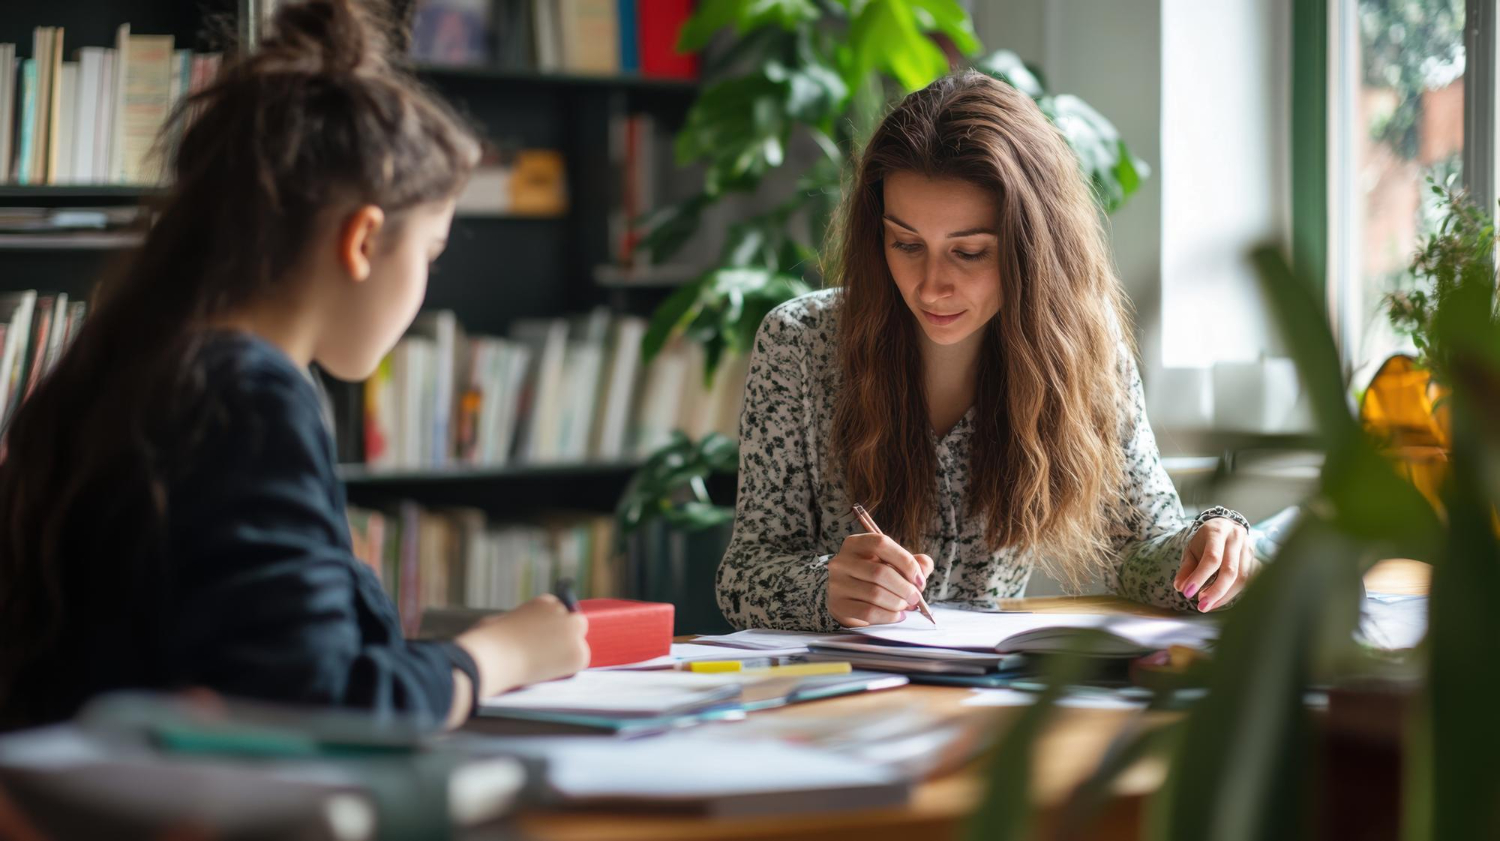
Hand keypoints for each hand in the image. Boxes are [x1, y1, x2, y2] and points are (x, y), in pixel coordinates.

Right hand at [457, 595, 589, 697]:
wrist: (493, 657)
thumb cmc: (488, 641)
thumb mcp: (499, 620)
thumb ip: (514, 621)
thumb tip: (510, 625)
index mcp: (544, 602)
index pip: (561, 612)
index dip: (554, 628)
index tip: (545, 640)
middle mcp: (562, 611)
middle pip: (576, 624)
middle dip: (567, 637)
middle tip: (552, 654)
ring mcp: (572, 631)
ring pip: (579, 644)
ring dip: (566, 654)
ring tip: (543, 665)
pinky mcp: (578, 652)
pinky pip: (580, 662)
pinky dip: (568, 670)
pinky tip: (548, 671)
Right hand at [827, 533, 935, 626]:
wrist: (848, 596)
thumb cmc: (873, 577)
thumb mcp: (891, 563)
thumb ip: (912, 562)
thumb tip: (925, 566)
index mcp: (856, 543)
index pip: (882, 544)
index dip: (905, 562)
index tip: (919, 579)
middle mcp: (842, 561)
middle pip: (880, 572)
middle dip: (905, 588)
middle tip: (916, 597)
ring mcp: (837, 583)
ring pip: (875, 594)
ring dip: (898, 603)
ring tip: (906, 606)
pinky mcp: (838, 605)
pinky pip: (868, 612)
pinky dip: (889, 616)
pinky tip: (897, 615)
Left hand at [1174, 518, 1260, 611]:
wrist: (1225, 527)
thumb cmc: (1205, 540)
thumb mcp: (1191, 549)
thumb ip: (1186, 568)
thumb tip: (1180, 587)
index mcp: (1217, 531)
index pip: (1212, 558)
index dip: (1200, 577)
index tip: (1187, 593)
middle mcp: (1236, 538)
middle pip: (1230, 570)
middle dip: (1215, 592)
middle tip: (1201, 606)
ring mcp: (1248, 548)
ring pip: (1242, 578)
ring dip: (1224, 595)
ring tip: (1208, 604)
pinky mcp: (1255, 559)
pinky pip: (1247, 581)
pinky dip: (1232, 593)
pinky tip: (1219, 600)